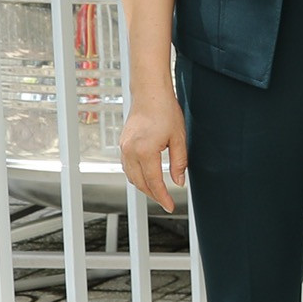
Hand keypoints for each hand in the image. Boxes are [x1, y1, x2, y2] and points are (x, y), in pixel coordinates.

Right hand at [119, 94, 188, 213]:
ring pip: (131, 176)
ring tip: (158, 192)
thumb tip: (178, 182)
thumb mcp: (179, 138)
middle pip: (140, 183)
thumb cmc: (166, 112)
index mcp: (145, 151)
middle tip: (166, 202)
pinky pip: (128, 167)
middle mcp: (130, 152)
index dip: (162, 197)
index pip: (153, 182)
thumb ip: (179, 162)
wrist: (150, 95)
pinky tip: (147, 177)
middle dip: (153, 194)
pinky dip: (137, 176)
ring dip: (144, 186)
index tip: (170, 206)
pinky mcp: (123, 145)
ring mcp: (124, 148)